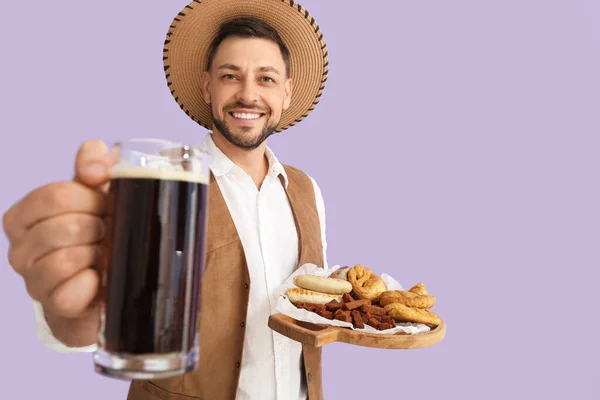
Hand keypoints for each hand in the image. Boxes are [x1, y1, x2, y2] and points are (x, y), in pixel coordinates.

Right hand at [3, 140, 112, 345]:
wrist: (105, 285)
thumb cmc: (98, 234)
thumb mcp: (96, 193)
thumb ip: (93, 165)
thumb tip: (95, 162)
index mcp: (23, 215)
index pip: (56, 194)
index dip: (91, 198)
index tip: (104, 206)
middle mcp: (19, 249)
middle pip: (66, 226)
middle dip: (99, 228)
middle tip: (107, 234)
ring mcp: (33, 281)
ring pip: (67, 258)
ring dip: (97, 255)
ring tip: (103, 256)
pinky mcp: (54, 307)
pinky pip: (72, 292)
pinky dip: (93, 283)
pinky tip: (98, 279)